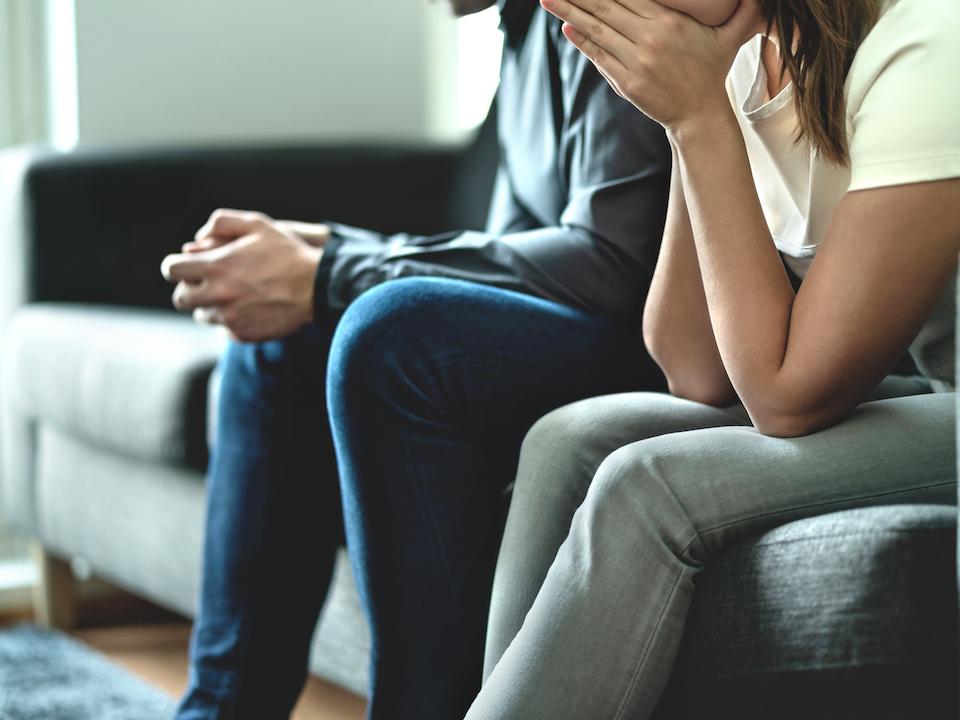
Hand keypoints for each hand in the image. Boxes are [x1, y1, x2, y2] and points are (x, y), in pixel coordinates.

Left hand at [160, 210, 322, 342]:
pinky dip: (232, 320)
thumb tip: (197, 240)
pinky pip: (225, 330)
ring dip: (212, 305)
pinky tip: (251, 308)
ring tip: (236, 294)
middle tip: (209, 282)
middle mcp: (218, 295)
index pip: (171, 270)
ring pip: (202, 315)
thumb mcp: (257, 224)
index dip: (176, 266)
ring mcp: (229, 318)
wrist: (317, 287)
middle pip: (180, 298)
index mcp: (216, 266)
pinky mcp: (242, 334)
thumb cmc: (287, 253)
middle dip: (191, 289)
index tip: (187, 266)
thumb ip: (221, 223)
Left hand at [540, 0, 762, 132]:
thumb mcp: (731, 36)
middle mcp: (650, 39)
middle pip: (606, 6)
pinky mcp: (626, 82)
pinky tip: (566, 25)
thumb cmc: (712, 72)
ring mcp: (635, 62)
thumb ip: (745, 10)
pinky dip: (582, 40)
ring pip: (597, 29)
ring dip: (570, 12)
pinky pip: (599, 56)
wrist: (700, 116)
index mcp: (669, 22)